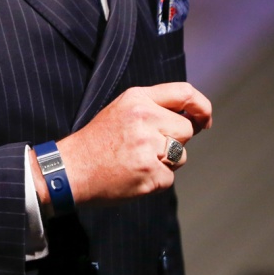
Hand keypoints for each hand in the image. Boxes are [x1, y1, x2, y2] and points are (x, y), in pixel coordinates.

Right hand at [41, 82, 211, 209]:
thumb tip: (193, 118)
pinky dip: (155, 181)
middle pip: (186, 130)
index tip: (204, 120)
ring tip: (136, 161)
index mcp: (138, 98)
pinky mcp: (150, 173)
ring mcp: (148, 147)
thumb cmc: (97, 142)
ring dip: (166, 163)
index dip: (202, 107)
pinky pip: (169, 178)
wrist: (69, 170)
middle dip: (175, 142)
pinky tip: (133, 175)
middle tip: (148, 148)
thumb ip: (154, 108)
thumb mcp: (121, 110)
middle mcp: (145, 118)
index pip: (185, 93)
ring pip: (181, 156)